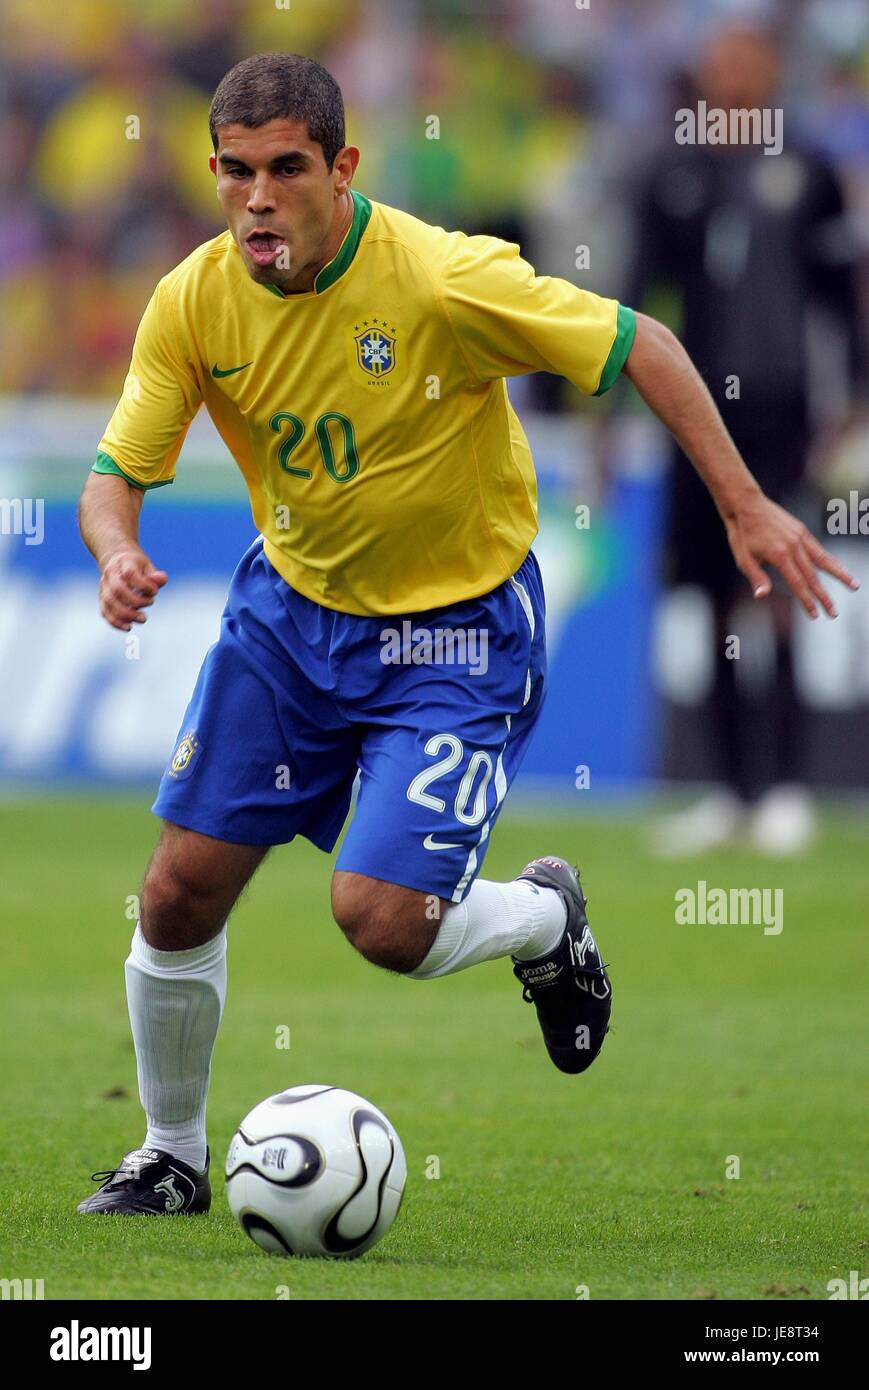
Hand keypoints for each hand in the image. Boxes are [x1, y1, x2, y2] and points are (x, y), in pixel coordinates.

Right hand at [99, 547, 167, 630]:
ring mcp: (104, 586)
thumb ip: (156, 576)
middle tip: (150, 604)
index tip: (154, 591)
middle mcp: (110, 574)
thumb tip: (162, 580)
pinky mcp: (102, 598)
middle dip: (135, 601)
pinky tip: (128, 627)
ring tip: (143, 618)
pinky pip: (105, 612)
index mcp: (123, 562)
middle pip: (118, 589)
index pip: (129, 574)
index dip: (143, 585)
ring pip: (110, 602)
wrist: (116, 561)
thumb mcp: (148, 567)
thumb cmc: (136, 566)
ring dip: (127, 614)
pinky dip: (116, 622)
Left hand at [723, 491, 858, 618]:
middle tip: (834, 613)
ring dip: (840, 574)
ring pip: (824, 560)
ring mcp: (800, 536)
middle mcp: (794, 546)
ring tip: (854, 586)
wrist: (746, 504)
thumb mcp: (743, 559)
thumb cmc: (741, 534)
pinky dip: (829, 560)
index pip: (797, 583)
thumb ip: (756, 578)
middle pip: (813, 576)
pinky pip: (818, 549)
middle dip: (824, 596)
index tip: (815, 615)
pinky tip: (836, 568)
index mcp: (779, 555)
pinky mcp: (801, 530)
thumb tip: (761, 596)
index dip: (807, 601)